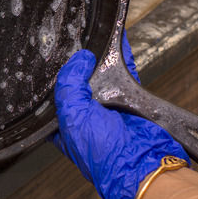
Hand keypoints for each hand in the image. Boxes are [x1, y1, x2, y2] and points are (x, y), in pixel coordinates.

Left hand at [49, 32, 190, 198]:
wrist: (142, 162)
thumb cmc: (104, 152)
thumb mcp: (73, 114)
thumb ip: (69, 84)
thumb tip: (79, 59)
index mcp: (64, 121)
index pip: (57, 91)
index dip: (57, 73)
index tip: (55, 52)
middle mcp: (85, 114)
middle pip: (80, 80)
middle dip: (80, 62)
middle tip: (78, 40)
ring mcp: (108, 107)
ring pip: (103, 75)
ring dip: (101, 57)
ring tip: (97, 36)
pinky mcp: (129, 101)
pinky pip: (126, 73)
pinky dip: (123, 57)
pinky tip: (119, 42)